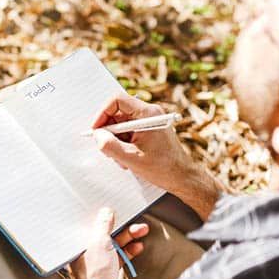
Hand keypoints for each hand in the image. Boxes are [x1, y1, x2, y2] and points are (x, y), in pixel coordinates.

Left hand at [68, 208, 148, 278]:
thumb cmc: (95, 274)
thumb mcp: (99, 243)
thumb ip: (103, 226)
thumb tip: (105, 212)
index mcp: (78, 246)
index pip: (91, 227)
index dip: (104, 219)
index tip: (116, 212)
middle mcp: (85, 254)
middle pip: (106, 235)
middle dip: (123, 229)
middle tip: (137, 224)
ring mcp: (97, 263)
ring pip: (114, 246)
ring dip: (129, 239)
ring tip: (142, 232)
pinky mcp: (107, 272)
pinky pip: (119, 257)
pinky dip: (129, 251)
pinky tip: (137, 247)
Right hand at [91, 94, 224, 219]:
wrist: (181, 177)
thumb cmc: (163, 168)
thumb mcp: (131, 158)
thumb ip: (110, 146)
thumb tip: (97, 136)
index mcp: (148, 114)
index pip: (118, 100)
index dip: (102, 113)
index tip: (96, 129)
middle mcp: (149, 114)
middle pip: (118, 113)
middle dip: (109, 132)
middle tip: (107, 148)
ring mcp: (149, 122)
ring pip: (121, 124)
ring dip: (116, 141)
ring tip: (122, 158)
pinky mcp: (148, 130)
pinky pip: (128, 132)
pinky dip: (123, 144)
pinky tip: (128, 158)